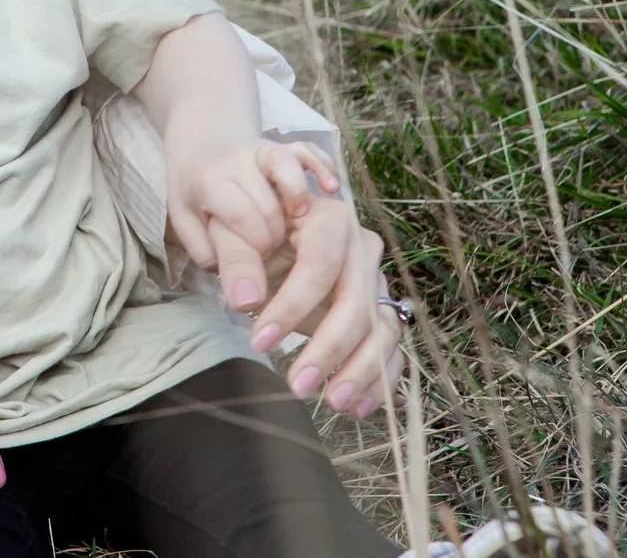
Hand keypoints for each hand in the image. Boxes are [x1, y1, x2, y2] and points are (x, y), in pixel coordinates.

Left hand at [166, 138, 339, 311]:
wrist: (200, 145)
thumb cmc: (197, 195)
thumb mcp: (191, 224)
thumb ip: (219, 257)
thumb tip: (247, 301)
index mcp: (211, 182)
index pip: (241, 215)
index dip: (256, 246)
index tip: (258, 266)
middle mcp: (241, 162)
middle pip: (270, 204)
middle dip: (276, 239)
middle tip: (269, 257)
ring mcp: (266, 151)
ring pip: (289, 172)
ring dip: (298, 204)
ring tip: (295, 225)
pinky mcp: (289, 147)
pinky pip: (309, 150)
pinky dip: (321, 165)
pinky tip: (331, 188)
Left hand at [228, 196, 406, 421]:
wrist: (273, 235)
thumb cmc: (252, 231)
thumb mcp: (234, 233)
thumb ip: (236, 260)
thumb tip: (243, 301)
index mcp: (329, 220)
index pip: (320, 265)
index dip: (292, 306)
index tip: (258, 343)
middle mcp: (362, 248)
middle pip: (357, 302)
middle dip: (329, 348)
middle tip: (297, 385)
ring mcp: (377, 282)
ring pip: (382, 328)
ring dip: (361, 370)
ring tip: (332, 403)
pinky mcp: (381, 312)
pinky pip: (392, 348)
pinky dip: (380, 379)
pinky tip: (356, 406)